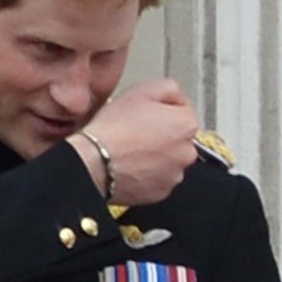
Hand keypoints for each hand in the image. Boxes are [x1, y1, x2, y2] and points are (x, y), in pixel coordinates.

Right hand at [68, 79, 198, 205]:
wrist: (94, 162)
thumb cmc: (114, 128)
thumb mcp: (141, 91)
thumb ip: (168, 88)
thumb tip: (176, 97)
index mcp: (187, 125)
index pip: (182, 110)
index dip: (161, 108)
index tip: (145, 113)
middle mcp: (187, 152)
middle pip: (177, 137)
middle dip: (161, 132)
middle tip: (135, 130)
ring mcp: (175, 175)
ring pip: (168, 159)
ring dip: (155, 154)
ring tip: (130, 149)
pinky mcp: (161, 192)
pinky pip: (157, 178)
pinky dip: (147, 173)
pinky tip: (129, 164)